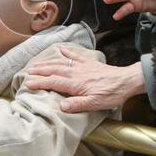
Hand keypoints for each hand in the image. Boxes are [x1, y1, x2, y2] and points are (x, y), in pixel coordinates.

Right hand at [25, 46, 145, 112]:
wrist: (127, 81)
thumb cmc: (111, 94)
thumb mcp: (95, 104)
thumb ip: (77, 105)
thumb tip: (60, 106)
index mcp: (75, 84)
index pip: (53, 82)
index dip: (40, 83)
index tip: (28, 84)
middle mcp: (76, 73)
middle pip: (54, 70)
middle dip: (40, 71)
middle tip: (28, 71)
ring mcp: (82, 66)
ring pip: (61, 63)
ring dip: (48, 62)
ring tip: (37, 63)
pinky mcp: (89, 63)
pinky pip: (75, 56)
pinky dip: (66, 52)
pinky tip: (60, 49)